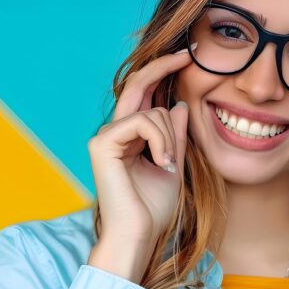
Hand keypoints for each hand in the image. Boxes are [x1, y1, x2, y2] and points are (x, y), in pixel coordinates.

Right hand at [88, 46, 192, 248]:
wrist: (139, 234)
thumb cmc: (153, 209)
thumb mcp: (172, 164)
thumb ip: (174, 136)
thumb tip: (178, 105)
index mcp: (129, 136)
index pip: (144, 94)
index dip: (162, 72)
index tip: (186, 57)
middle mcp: (114, 131)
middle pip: (137, 85)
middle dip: (163, 66)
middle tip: (186, 54)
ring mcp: (105, 135)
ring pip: (150, 112)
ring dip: (170, 137)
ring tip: (169, 165)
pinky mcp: (102, 143)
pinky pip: (141, 122)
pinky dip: (159, 141)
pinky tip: (162, 163)